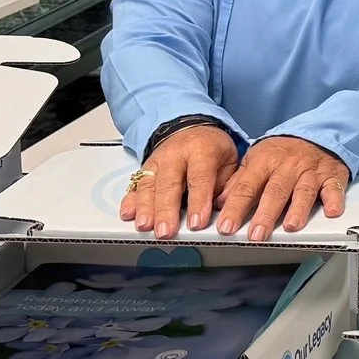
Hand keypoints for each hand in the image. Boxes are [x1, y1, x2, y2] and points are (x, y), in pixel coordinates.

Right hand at [121, 123, 238, 239]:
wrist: (190, 127)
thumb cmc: (212, 148)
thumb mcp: (230, 160)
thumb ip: (228, 184)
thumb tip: (223, 206)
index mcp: (201, 150)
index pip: (199, 178)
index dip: (198, 202)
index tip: (196, 223)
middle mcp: (176, 155)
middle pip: (169, 184)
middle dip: (166, 210)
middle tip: (166, 231)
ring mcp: (157, 161)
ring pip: (149, 185)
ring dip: (146, 208)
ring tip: (145, 226)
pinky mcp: (145, 168)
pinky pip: (136, 184)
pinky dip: (131, 200)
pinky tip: (129, 214)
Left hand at [213, 135, 350, 241]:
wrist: (315, 133)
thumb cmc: (283, 152)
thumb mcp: (255, 160)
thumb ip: (239, 182)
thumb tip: (219, 203)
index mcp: (264, 162)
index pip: (246, 187)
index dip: (235, 208)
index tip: (226, 227)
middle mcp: (287, 167)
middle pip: (275, 192)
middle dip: (265, 215)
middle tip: (256, 235)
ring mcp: (310, 172)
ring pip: (303, 191)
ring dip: (298, 209)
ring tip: (291, 226)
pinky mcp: (331, 176)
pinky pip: (334, 188)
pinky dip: (334, 200)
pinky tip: (332, 211)